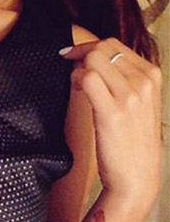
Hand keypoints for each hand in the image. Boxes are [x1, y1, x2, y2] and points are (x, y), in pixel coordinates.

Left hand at [60, 38, 161, 210]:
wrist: (137, 177)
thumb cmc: (132, 141)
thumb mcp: (139, 103)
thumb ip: (124, 79)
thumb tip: (92, 59)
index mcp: (152, 76)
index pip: (115, 45)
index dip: (90, 46)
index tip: (75, 55)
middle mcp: (143, 82)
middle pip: (103, 47)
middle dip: (80, 53)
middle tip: (69, 67)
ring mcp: (130, 96)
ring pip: (94, 58)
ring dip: (77, 67)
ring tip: (76, 84)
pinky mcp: (112, 111)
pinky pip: (87, 78)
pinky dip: (75, 80)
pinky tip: (76, 92)